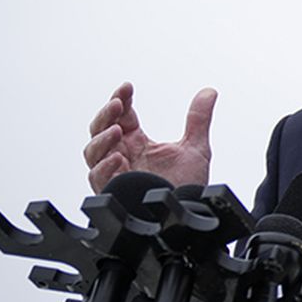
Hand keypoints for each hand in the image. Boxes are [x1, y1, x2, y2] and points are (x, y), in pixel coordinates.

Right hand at [83, 82, 216, 191]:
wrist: (189, 213)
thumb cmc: (188, 185)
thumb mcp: (196, 148)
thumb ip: (199, 119)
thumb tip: (209, 92)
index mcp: (137, 143)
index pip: (121, 116)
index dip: (121, 99)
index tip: (127, 87)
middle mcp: (122, 156)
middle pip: (100, 130)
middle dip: (105, 115)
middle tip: (118, 104)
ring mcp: (116, 173)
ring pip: (92, 153)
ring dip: (101, 139)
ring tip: (117, 130)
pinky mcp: (115, 192)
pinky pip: (98, 178)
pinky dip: (105, 167)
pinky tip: (117, 159)